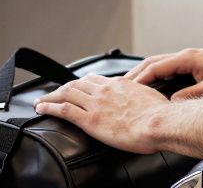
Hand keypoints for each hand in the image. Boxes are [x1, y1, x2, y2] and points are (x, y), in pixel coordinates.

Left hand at [35, 74, 168, 153]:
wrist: (158, 123)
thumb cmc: (160, 114)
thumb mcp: (151, 97)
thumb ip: (141, 96)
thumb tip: (143, 100)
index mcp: (120, 84)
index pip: (96, 80)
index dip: (82, 83)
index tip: (76, 87)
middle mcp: (105, 90)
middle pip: (77, 84)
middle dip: (63, 88)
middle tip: (54, 93)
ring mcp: (96, 104)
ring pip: (67, 93)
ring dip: (51, 96)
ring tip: (42, 101)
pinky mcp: (90, 119)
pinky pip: (64, 109)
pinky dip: (50, 107)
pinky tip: (42, 108)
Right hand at [123, 47, 202, 100]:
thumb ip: (191, 97)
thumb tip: (172, 105)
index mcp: (187, 58)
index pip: (155, 67)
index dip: (138, 79)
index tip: (124, 89)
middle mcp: (187, 56)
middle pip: (153, 63)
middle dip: (135, 75)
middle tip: (119, 87)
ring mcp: (190, 59)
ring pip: (160, 65)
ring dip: (145, 75)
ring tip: (131, 88)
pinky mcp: (195, 64)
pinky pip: (169, 68)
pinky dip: (156, 76)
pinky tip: (154, 87)